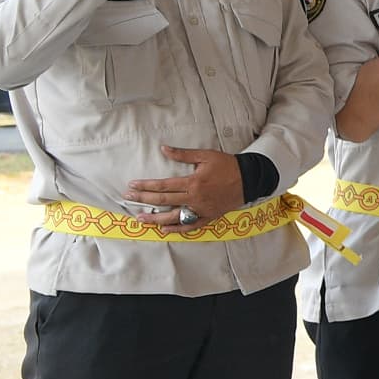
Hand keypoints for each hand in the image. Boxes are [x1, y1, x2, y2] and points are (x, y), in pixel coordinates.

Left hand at [127, 146, 247, 222]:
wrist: (250, 179)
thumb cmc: (227, 165)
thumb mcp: (205, 156)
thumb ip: (183, 154)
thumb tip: (163, 148)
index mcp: (193, 182)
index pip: (163, 185)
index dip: (146, 186)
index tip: (132, 186)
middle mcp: (195, 198)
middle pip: (164, 200)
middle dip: (144, 199)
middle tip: (128, 198)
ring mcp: (202, 209)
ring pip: (174, 217)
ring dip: (155, 219)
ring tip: (141, 219)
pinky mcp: (209, 216)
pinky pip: (191, 225)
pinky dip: (177, 228)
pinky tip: (165, 229)